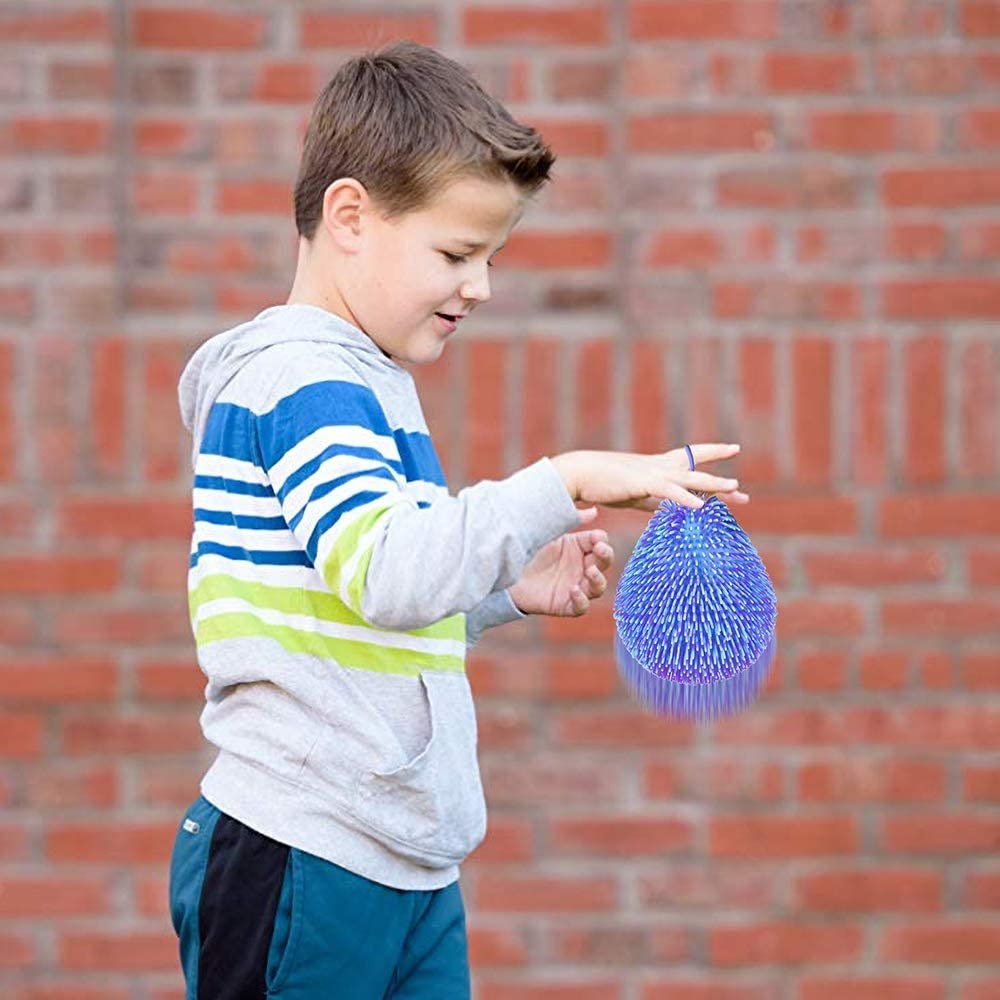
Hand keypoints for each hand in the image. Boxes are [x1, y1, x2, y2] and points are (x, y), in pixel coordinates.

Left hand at [508, 508, 613, 616]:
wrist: (503, 570)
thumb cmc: (526, 548)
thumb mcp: (548, 532)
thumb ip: (569, 521)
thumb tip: (593, 510)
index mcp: (579, 547)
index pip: (600, 543)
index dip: (602, 541)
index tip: (597, 538)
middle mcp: (580, 567)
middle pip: (604, 563)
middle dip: (606, 556)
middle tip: (600, 550)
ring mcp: (575, 586)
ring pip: (598, 587)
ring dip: (598, 579)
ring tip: (590, 571)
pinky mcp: (565, 604)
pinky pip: (581, 606)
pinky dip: (581, 599)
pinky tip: (574, 590)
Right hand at [551, 443, 748, 512]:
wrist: (578, 473)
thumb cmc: (601, 484)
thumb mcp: (633, 495)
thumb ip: (652, 501)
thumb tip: (667, 511)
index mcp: (657, 467)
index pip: (691, 460)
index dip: (712, 454)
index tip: (734, 451)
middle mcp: (659, 466)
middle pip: (697, 470)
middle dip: (719, 481)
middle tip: (741, 492)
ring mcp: (652, 473)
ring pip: (689, 479)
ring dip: (712, 484)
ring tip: (734, 488)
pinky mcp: (642, 482)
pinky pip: (669, 492)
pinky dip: (685, 499)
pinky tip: (700, 507)